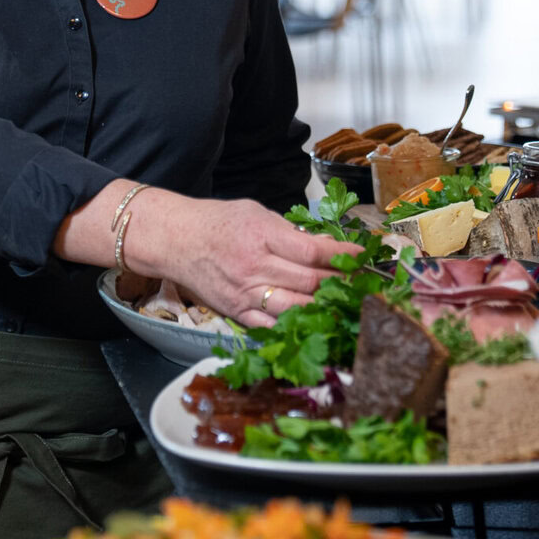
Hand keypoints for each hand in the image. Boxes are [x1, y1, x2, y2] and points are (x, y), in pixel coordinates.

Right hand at [121, 194, 357, 327]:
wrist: (175, 240)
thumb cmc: (217, 221)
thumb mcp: (255, 212)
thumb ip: (288, 232)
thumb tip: (322, 248)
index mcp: (262, 236)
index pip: (313, 251)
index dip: (343, 256)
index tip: (363, 256)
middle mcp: (255, 267)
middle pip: (309, 282)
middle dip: (342, 284)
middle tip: (364, 284)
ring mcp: (246, 294)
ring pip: (295, 309)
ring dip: (325, 309)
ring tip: (346, 307)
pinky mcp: (237, 312)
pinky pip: (272, 326)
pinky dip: (295, 327)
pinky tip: (315, 325)